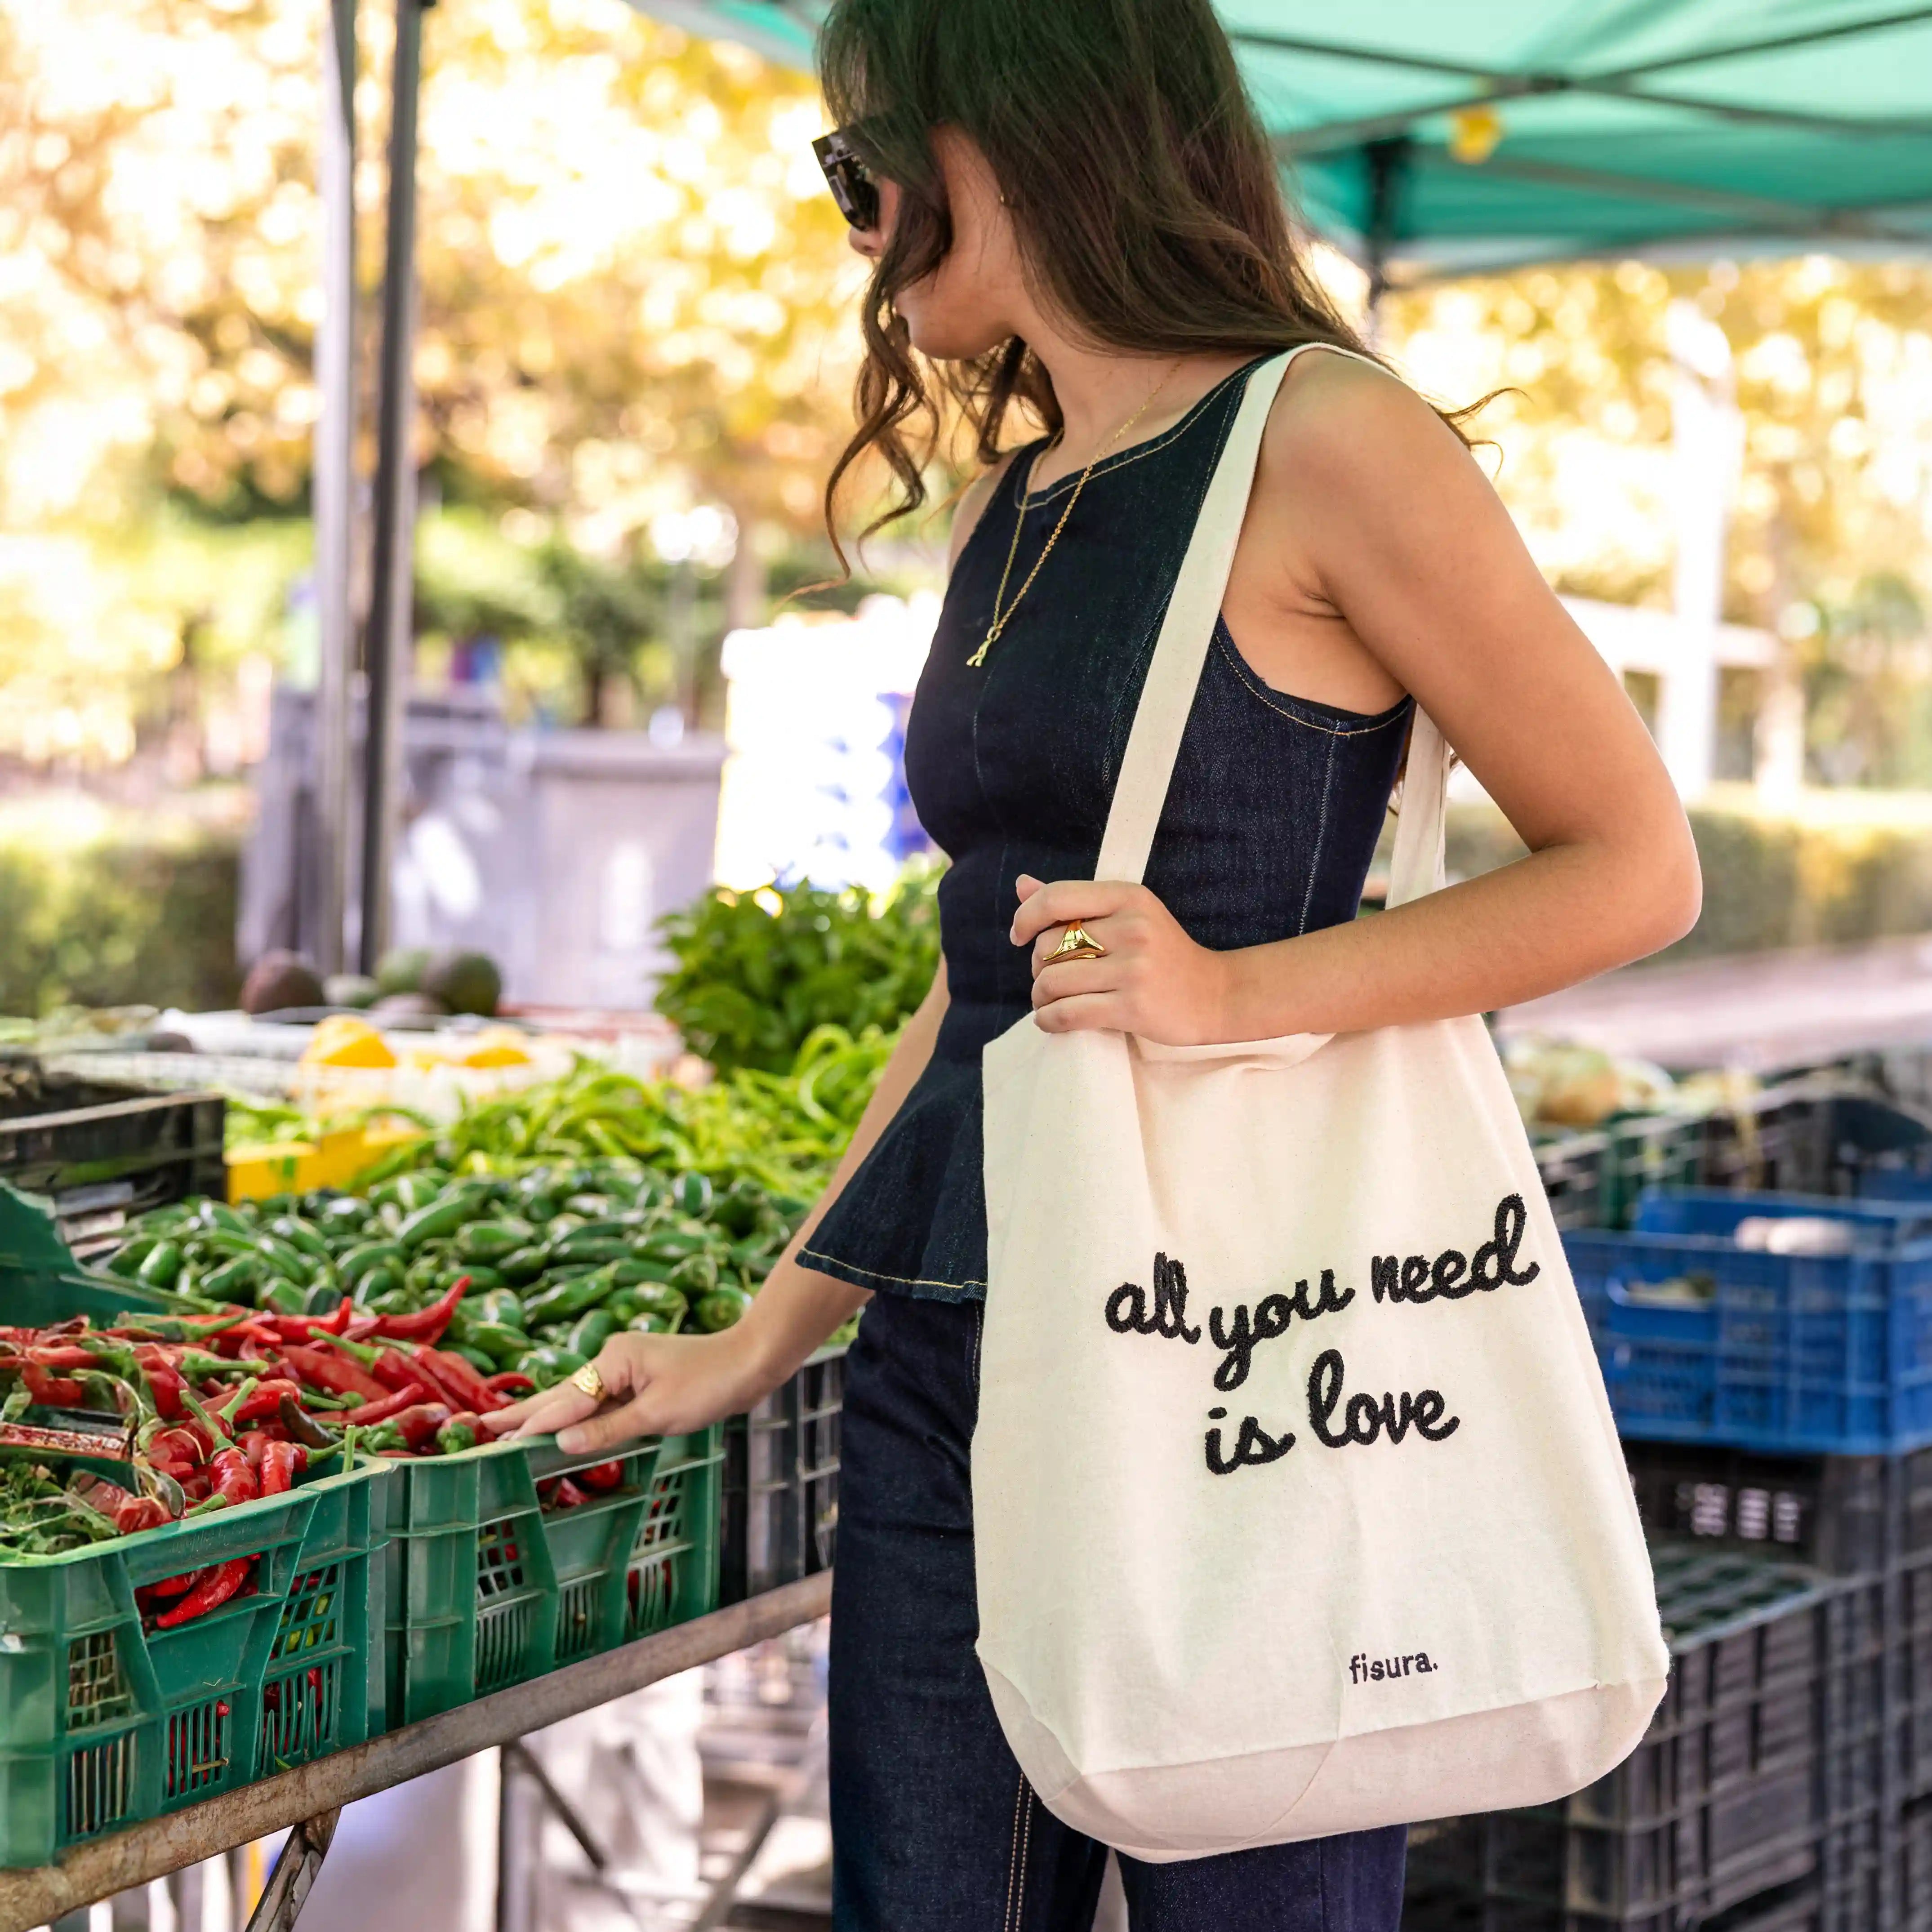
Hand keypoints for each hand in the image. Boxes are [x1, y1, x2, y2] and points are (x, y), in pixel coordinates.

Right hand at [483, 1328, 771, 1454]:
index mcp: (614, 1360)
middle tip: (483, 1426)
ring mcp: (626, 1368)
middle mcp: (614, 1359)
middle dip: (527, 1413)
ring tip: (508, 1427)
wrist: (750, 1362)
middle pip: (564, 1394)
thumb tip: (559, 1442)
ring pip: (580, 1398)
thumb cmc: (710, 1384)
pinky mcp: (639, 1380)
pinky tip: (559, 1427)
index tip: (496, 1435)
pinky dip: (578, 1416)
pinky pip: (600, 1401)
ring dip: (547, 1415)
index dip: (532, 1422)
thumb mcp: (658, 1413)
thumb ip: (608, 1430)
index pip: (566, 1400)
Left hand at [1010, 874, 1234, 1043]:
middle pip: (1049, 944)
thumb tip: (1022, 884)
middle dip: (1037, 965)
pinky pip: (1068, 1013)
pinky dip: (1049, 1019)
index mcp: (1128, 897)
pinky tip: (1051, 1020)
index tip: (1019, 936)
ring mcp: (1134, 968)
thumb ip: (1074, 902)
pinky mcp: (1133, 1006)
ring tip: (1048, 1002)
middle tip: (1048, 978)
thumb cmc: (1163, 955)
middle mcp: (1131, 927)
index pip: (1056, 897)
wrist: (1215, 995)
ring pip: (1053, 981)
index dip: (1026, 916)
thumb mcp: (1127, 915)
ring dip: (1039, 997)